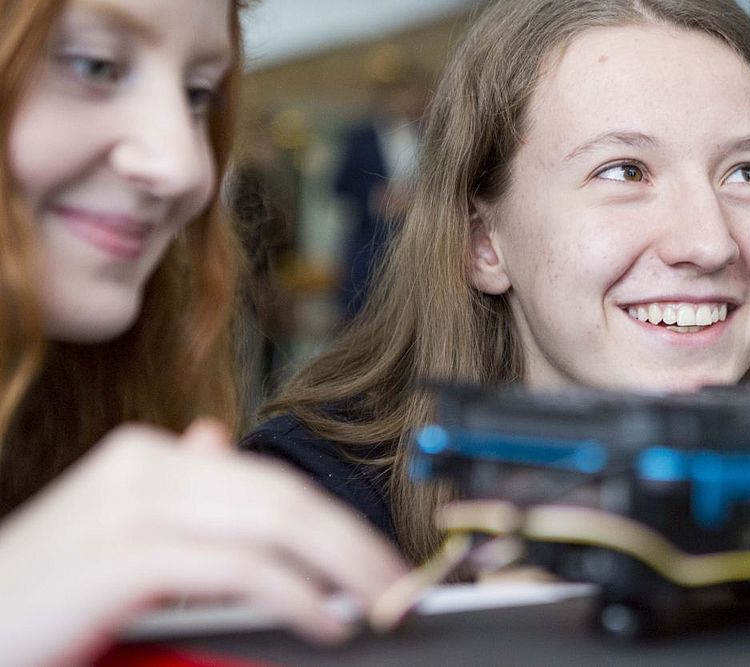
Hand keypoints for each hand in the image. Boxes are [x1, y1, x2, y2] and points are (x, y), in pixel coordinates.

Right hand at [0, 419, 405, 666]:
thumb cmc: (39, 600)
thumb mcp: (112, 536)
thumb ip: (169, 492)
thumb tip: (215, 441)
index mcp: (148, 459)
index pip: (270, 482)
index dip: (334, 520)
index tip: (377, 557)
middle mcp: (145, 467)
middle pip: (283, 496)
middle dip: (353, 540)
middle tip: (400, 581)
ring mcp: (134, 506)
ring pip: (274, 522)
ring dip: (342, 565)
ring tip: (380, 600)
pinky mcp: (126, 555)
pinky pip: (240, 568)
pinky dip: (295, 594)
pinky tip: (323, 619)